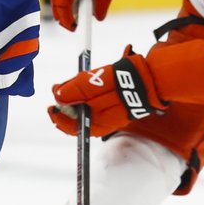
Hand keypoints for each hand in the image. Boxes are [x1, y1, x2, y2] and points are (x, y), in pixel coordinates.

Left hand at [48, 46, 167, 136]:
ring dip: (75, 99)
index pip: (70, 126)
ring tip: (73, 84)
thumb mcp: (98, 82)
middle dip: (65, 104)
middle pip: (75, 118)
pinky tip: (87, 86)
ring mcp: (108, 118)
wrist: (152, 78)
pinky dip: (86, 98)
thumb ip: (77, 89)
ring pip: (83, 111)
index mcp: (97, 123)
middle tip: (60, 88)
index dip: (58, 115)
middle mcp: (101, 124)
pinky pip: (94, 107)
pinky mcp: (113, 110)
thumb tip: (57, 95)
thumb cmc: (126, 80)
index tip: (51, 103)